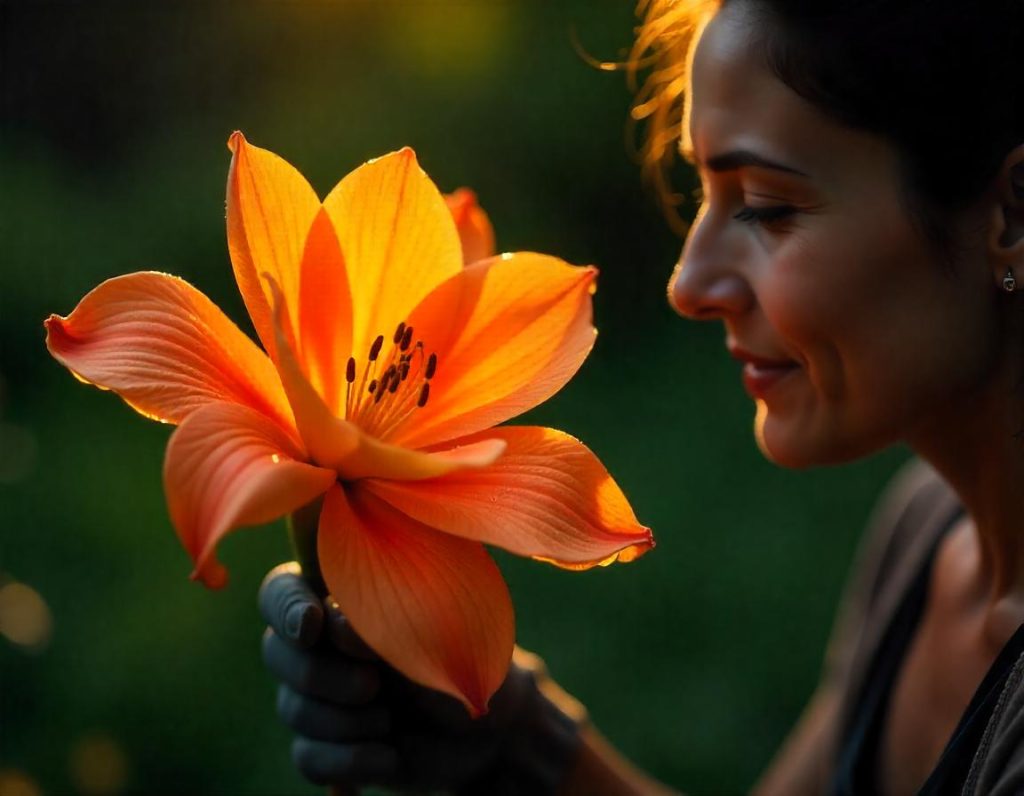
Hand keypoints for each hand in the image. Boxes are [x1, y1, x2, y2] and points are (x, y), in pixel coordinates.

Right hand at [259, 563, 583, 794]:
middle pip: (275, 652)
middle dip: (322, 675)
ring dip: (344, 720)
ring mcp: (319, 695)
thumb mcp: (428, 628)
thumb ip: (378, 622)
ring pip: (291, 708)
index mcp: (340, 598)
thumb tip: (330, 629)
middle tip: (372, 685)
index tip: (313, 626)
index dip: (286, 607)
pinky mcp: (326, 744)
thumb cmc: (462, 657)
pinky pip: (307, 756)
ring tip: (391, 721)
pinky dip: (349, 760)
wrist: (489, 726)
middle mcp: (320, 644)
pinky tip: (388, 756)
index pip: (280, 590)